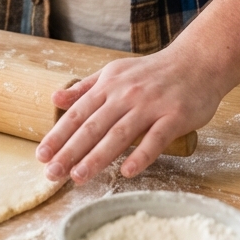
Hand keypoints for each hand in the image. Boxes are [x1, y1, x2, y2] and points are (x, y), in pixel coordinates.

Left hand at [35, 46, 222, 183]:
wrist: (198, 62)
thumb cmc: (154, 72)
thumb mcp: (115, 72)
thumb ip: (86, 87)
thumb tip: (55, 98)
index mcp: (109, 85)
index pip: (78, 113)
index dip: (58, 135)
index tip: (41, 156)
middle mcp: (126, 95)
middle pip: (93, 127)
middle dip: (70, 151)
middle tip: (52, 174)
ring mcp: (150, 106)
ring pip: (119, 135)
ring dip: (97, 157)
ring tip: (78, 177)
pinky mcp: (174, 117)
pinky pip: (155, 139)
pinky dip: (141, 155)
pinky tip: (127, 172)